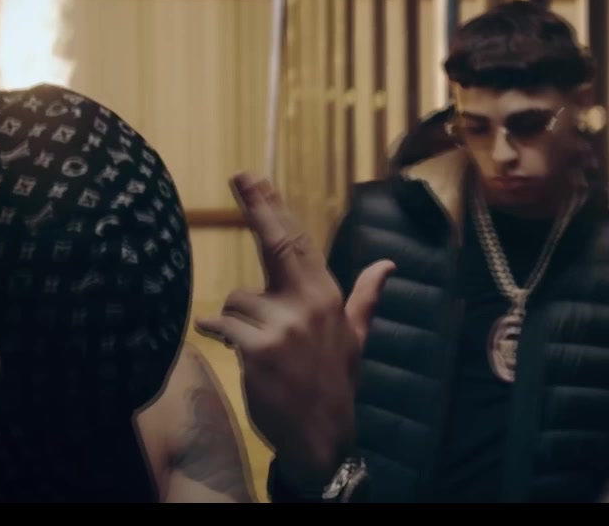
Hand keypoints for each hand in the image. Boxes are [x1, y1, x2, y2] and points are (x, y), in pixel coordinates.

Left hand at [195, 174, 394, 485]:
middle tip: (240, 174)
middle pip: (276, 244)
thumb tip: (388, 265)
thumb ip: (367, 296)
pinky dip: (219, 333)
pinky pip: (223, 325)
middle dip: (258, 207)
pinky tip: (232, 346)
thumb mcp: (356, 336)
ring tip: (256, 346)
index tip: (257, 180)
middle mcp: (309, 303)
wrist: (322, 434)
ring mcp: (284, 325)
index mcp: (328, 296)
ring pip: (238, 299)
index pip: (298, 242)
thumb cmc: (336, 382)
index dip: (275, 208)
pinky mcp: (259, 349)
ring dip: (237, 319)